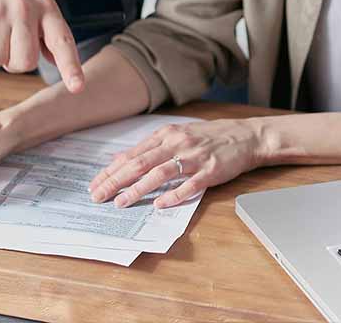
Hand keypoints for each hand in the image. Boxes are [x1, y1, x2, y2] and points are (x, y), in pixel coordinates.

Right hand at [0, 0, 83, 90]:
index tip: (77, 87)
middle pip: (26, 62)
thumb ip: (44, 31)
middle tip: (5, 39)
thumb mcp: (29, 2)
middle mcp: (24, 8)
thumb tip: (56, 60)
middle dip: (13, 61)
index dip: (70, 67)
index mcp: (44, 5)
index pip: (62, 41)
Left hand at [88, 118, 265, 208]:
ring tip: (121, 202)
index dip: (111, 171)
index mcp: (166, 135)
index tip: (94, 184)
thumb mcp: (176, 135)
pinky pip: (189, 185)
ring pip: (159, 173)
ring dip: (138, 189)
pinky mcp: (210, 171)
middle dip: (115, 181)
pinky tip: (159, 205)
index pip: (131, 155)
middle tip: (98, 196)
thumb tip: (120, 159)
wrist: (245, 136)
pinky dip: (173, 195)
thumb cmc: (208, 137)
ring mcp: (193, 157)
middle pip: (139, 164)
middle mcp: (176, 143)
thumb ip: (150, 147)